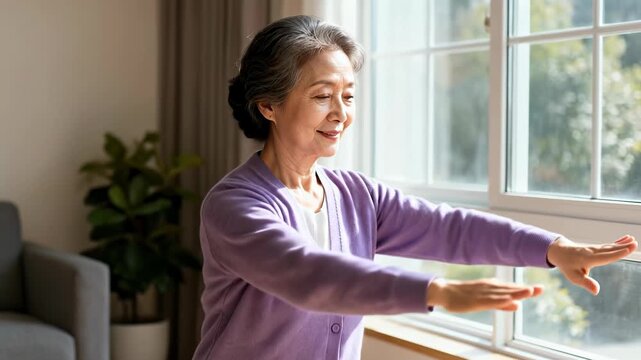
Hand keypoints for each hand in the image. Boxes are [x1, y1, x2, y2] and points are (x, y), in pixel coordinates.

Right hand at [426, 278, 542, 312]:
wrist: (445, 291)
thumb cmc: (464, 296)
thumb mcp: (485, 301)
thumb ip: (501, 304)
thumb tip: (517, 305)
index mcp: (493, 287)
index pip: (512, 288)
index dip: (526, 289)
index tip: (540, 289)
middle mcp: (490, 287)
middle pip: (510, 289)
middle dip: (525, 289)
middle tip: (541, 289)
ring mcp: (483, 293)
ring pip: (502, 293)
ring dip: (515, 291)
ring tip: (530, 291)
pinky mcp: (476, 300)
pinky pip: (489, 300)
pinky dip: (500, 300)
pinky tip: (509, 300)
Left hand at [546, 235, 637, 294]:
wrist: (559, 251)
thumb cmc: (567, 265)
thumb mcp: (573, 277)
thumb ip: (586, 283)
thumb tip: (597, 291)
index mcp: (588, 259)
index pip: (605, 256)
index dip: (618, 253)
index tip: (628, 249)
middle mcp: (592, 252)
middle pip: (610, 249)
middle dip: (623, 247)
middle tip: (635, 243)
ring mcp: (595, 248)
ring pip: (610, 246)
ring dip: (622, 244)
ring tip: (633, 240)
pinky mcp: (596, 248)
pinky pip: (608, 245)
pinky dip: (618, 242)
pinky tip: (626, 238)